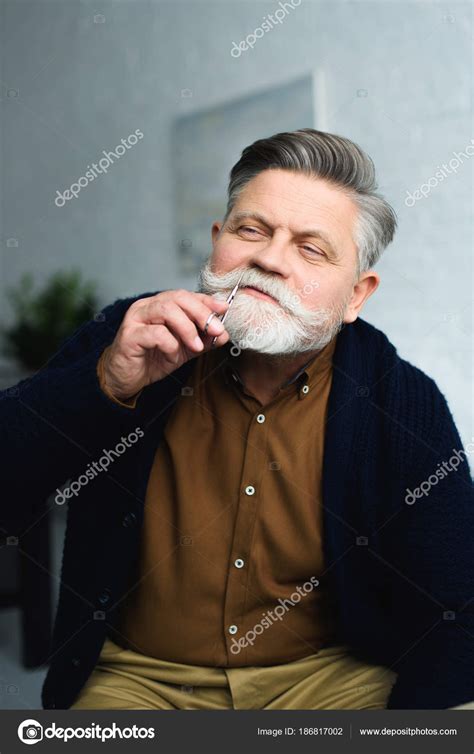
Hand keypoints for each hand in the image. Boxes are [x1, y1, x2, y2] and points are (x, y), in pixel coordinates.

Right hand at [101, 289, 229, 400]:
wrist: (127, 379)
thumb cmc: (153, 359)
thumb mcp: (184, 348)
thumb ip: (203, 339)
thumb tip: (224, 334)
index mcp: (160, 305)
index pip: (186, 295)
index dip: (207, 301)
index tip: (224, 310)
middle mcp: (147, 306)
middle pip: (178, 297)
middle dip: (201, 313)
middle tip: (216, 331)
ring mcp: (136, 319)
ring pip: (167, 310)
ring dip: (187, 328)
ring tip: (196, 346)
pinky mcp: (129, 335)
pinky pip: (156, 333)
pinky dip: (170, 345)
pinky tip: (171, 356)